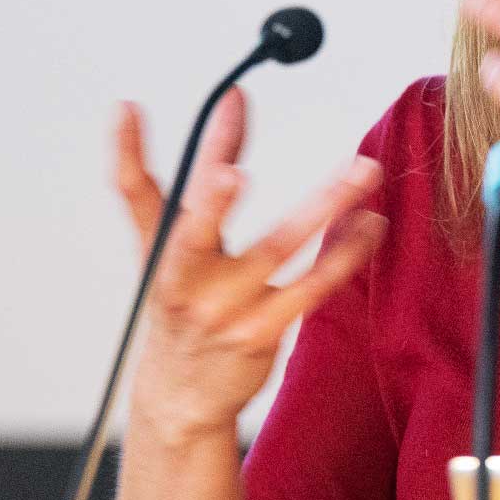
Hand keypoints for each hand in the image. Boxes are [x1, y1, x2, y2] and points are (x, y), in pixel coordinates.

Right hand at [113, 87, 385, 436]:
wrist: (181, 396)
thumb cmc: (181, 306)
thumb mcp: (167, 247)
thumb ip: (188, 175)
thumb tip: (200, 103)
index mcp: (159, 252)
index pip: (140, 195)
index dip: (129, 151)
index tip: (131, 108)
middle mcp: (185, 281)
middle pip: (197, 231)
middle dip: (211, 202)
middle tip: (229, 174)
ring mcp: (224, 310)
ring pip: (276, 250)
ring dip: (323, 208)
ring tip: (360, 171)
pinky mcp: (263, 332)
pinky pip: (311, 287)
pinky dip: (344, 254)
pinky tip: (369, 224)